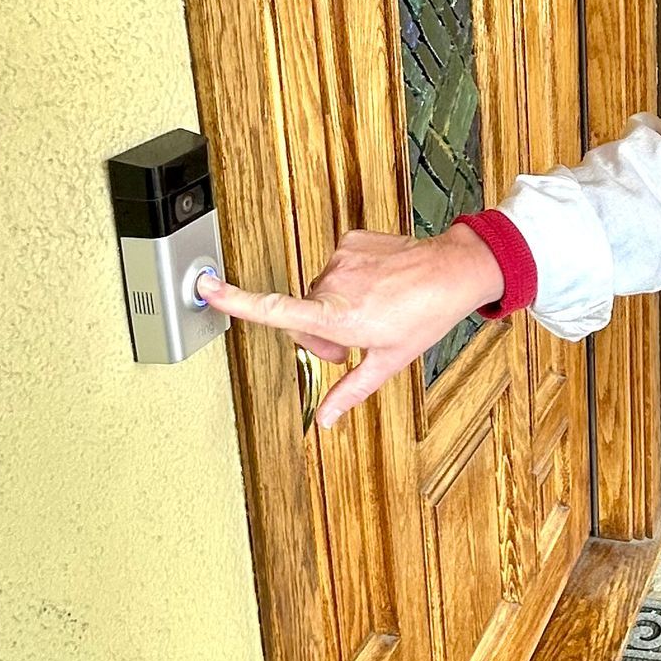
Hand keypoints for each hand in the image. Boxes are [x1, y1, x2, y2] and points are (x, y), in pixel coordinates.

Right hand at [195, 223, 505, 426]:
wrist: (454, 270)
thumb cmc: (425, 317)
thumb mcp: (388, 362)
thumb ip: (349, 392)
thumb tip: (324, 420)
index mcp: (339, 317)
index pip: (277, 310)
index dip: (237, 301)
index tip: (206, 288)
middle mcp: (334, 284)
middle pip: (303, 315)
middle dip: (321, 332)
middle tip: (356, 342)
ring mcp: (342, 258)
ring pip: (320, 292)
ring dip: (336, 306)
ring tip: (374, 310)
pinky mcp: (350, 240)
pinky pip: (337, 266)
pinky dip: (351, 280)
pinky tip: (378, 286)